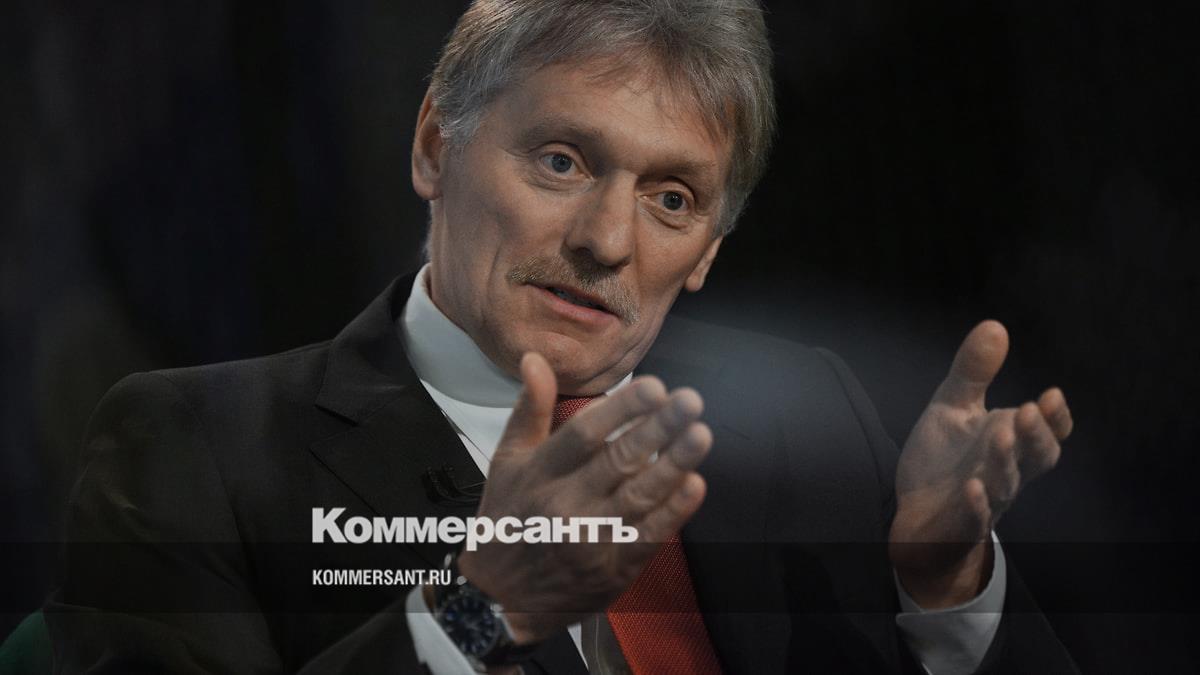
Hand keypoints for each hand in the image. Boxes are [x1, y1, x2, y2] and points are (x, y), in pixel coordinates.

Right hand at [455, 352, 712, 642]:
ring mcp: (590, 539)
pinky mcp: (612, 569)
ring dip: (674, 465)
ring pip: (639, 496)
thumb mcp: (506, 461)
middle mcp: (564, 504)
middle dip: (658, 429)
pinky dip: (673, 512)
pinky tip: (695, 484)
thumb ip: (530, 409)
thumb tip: (535, 358)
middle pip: (617, 461)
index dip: (621, 409)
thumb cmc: (508, 519)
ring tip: (700, 434)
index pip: (583, 434)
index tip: (654, 386)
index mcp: (540, 473)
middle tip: (690, 401)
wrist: (499, 599)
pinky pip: (648, 537)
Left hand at [889, 320, 1072, 607]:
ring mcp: (986, 500)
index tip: (1051, 395)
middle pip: (1037, 458)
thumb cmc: (944, 460)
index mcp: (1012, 443)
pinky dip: (976, 505)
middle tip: (1027, 409)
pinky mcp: (960, 524)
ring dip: (1004, 461)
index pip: (1048, 432)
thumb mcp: (954, 408)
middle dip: (1036, 434)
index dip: (1055, 417)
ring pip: (1006, 485)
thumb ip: (974, 372)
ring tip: (999, 434)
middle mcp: (1007, 472)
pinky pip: (973, 518)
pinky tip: (972, 488)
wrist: (917, 514)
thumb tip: (995, 325)